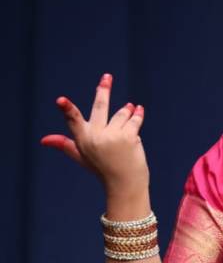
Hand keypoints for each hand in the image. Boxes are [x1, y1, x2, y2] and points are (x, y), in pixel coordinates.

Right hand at [40, 73, 149, 195]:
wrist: (124, 185)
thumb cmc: (102, 170)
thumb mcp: (82, 157)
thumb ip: (66, 145)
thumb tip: (44, 140)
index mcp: (83, 140)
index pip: (73, 121)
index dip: (67, 110)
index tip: (61, 100)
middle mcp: (96, 137)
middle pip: (99, 108)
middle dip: (103, 91)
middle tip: (107, 77)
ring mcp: (112, 137)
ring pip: (121, 114)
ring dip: (127, 111)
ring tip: (130, 108)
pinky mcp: (128, 137)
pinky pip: (133, 120)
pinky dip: (137, 115)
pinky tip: (138, 110)